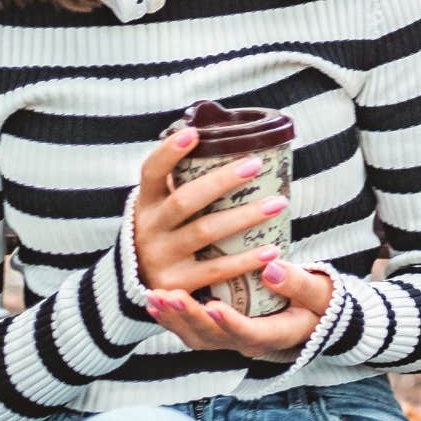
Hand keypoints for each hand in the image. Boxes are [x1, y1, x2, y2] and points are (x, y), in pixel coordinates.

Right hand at [132, 126, 285, 293]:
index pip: (151, 171)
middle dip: (222, 181)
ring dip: (244, 216)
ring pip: (205, 231)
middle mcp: (149, 229)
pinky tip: (271, 250)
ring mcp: (161, 257)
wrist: (142, 286)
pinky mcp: (177, 284)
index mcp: (146, 203)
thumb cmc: (167, 234)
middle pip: (185, 200)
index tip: (194, 133)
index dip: (169, 152)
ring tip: (278, 203)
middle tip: (255, 165)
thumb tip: (225, 143)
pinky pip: (216, 269)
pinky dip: (246, 259)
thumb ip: (183, 183)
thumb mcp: (162, 208)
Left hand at [145, 246, 334, 356]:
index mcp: (274, 335)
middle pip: (213, 337)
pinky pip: (191, 330)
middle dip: (189, 317)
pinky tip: (153, 302)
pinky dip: (172, 318)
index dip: (229, 323)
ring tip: (154, 297)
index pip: (248, 333)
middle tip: (169, 296)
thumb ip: (298, 282)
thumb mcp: (319, 291)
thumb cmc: (318, 301)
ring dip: (174, 319)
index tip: (213, 305)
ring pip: (196, 337)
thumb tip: (272, 268)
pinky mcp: (219, 331)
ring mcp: (230, 339)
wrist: (313, 315)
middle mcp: (248, 343)